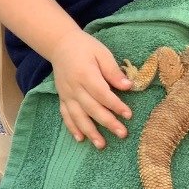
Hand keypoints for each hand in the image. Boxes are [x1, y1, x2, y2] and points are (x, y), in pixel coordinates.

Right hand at [50, 30, 132, 148]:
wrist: (60, 44)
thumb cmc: (85, 48)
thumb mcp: (102, 53)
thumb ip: (113, 71)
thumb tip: (128, 86)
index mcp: (85, 74)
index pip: (102, 93)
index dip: (115, 105)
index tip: (129, 115)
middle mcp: (74, 87)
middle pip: (92, 108)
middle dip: (107, 122)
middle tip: (122, 134)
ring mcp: (66, 94)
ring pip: (78, 116)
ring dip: (89, 131)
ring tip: (101, 145)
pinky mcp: (62, 97)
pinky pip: (65, 115)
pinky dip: (72, 128)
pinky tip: (80, 139)